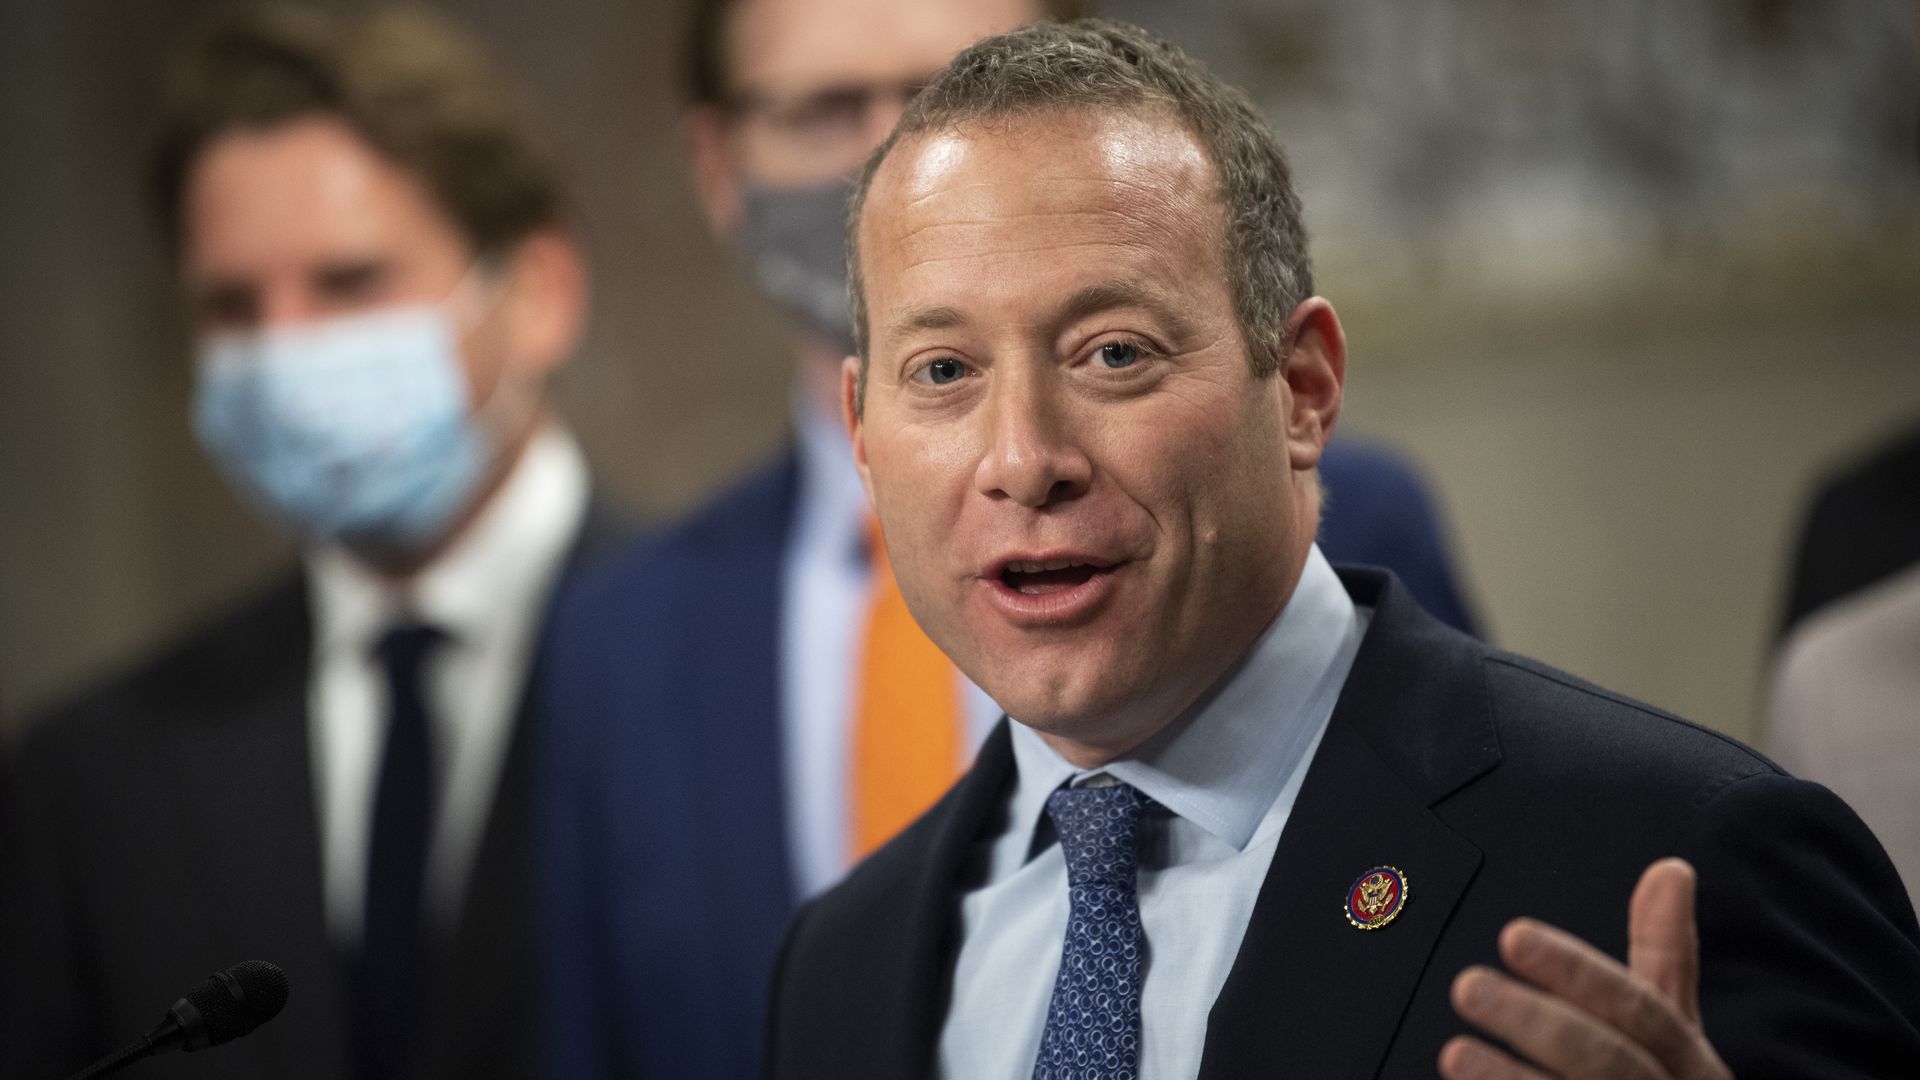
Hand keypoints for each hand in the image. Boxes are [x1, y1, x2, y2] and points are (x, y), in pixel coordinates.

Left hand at [1440, 858, 1731, 1079]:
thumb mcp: (1678, 1034)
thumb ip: (1665, 958)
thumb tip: (1670, 867)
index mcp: (1693, 1066)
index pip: (1640, 1009)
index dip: (1577, 971)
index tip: (1512, 934)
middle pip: (1607, 1061)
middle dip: (1536, 1022)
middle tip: (1466, 985)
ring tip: (1452, 1054)